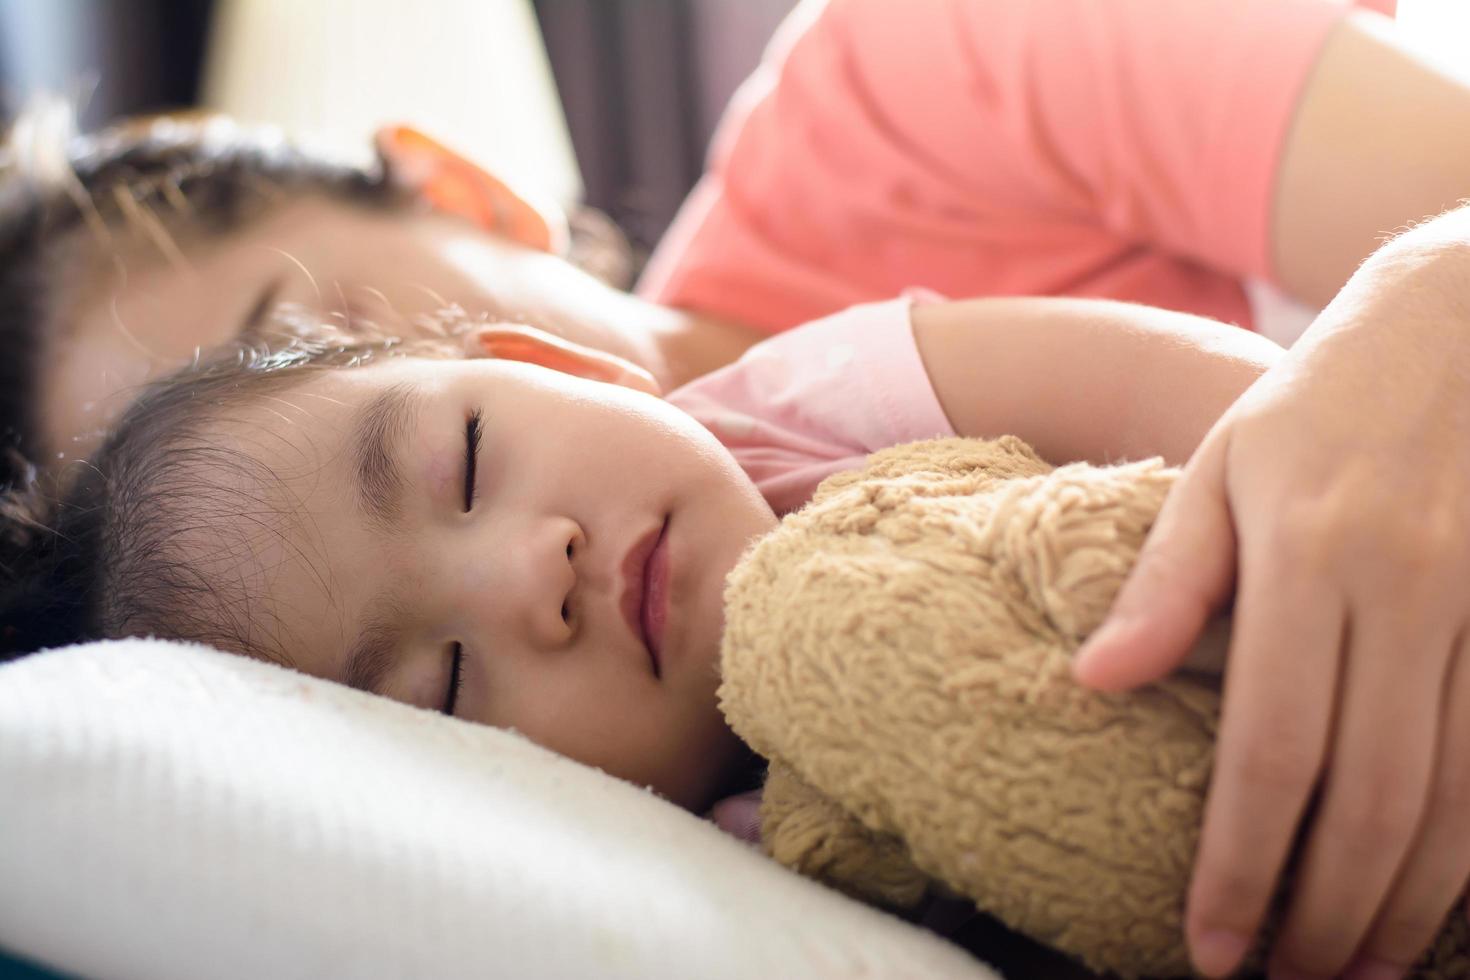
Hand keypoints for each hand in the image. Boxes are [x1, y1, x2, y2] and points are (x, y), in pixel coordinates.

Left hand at [1072, 219, 1469, 978]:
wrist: (1469, 315)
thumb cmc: (1322, 399)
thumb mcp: (1222, 466)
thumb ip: (1168, 581)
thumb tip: (1096, 683)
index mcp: (1312, 553)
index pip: (1272, 751)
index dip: (1244, 867)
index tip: (1213, 949)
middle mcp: (1412, 588)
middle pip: (1374, 798)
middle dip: (1329, 915)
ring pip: (1461, 798)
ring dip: (1412, 907)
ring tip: (1361, 969)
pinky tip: (1439, 896)